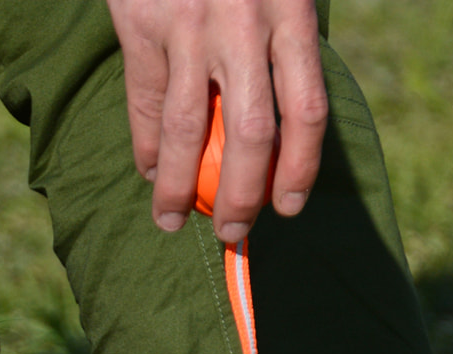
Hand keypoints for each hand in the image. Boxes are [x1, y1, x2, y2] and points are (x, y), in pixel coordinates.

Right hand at [106, 0, 327, 243]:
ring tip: (173, 222)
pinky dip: (146, 148)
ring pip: (188, 130)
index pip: (307, 109)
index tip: (290, 206)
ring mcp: (192, 28)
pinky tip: (149, 173)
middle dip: (241, 195)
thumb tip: (284, 123)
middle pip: (250, 133)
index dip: (301, 168)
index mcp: (294, 12)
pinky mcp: (145, 27)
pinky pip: (145, 104)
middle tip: (234, 232)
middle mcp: (246, 24)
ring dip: (179, 188)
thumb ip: (286, 37)